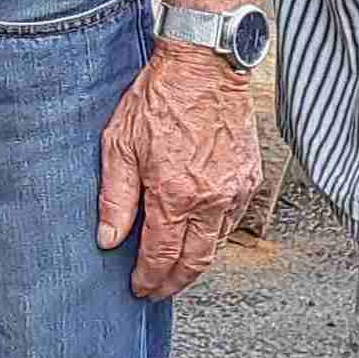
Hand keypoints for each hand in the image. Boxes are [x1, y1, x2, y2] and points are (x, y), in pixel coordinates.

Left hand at [96, 42, 262, 299]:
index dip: (149, 278)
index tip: (139, 288)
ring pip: (217, 244)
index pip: (163, 256)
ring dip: (196, 262)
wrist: (204, 66)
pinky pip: (232, 220)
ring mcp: (235, 190)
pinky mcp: (250, 177)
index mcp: (176, 194)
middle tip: (157, 291)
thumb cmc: (159, 99)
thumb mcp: (120, 145)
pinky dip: (214, 235)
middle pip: (196, 261)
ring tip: (174, 270)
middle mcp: (211, 198)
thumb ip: (115, 198)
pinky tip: (197, 235)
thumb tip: (108, 239)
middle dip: (174, 283)